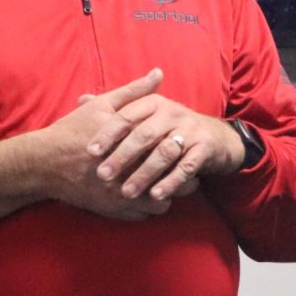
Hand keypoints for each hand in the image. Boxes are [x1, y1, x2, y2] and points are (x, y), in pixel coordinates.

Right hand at [38, 69, 173, 220]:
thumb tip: (158, 73)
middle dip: (183, 172)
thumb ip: (134, 91)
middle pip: (177, 180)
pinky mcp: (116, 211)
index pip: (174, 149)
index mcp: (136, 146)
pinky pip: (146, 215)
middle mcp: (134, 174)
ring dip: (168, 192)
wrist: (45, 163)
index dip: (184, 147)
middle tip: (182, 164)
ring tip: (165, 180)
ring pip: (164, 202)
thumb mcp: (103, 105)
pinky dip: (149, 205)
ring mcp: (126, 196)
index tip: (184, 142)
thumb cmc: (73, 131)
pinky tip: (146, 192)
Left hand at [86, 74, 244, 200]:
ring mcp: (189, 130)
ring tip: (126, 192)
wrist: (214, 136)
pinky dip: (171, 182)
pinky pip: (186, 167)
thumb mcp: (144, 113)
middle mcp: (172, 112)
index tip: (90, 151)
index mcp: (152, 102)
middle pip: (143, 135)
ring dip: (144, 174)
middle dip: (121, 156)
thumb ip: (114, 107)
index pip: (126, 116)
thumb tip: (81, 99)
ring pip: (163, 153)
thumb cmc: (168, 127)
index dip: (107, 133)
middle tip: (102, 175)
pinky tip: (156, 196)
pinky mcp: (204, 147)